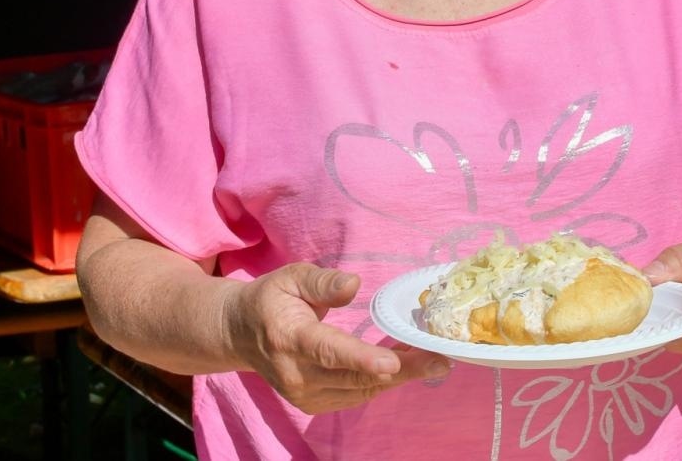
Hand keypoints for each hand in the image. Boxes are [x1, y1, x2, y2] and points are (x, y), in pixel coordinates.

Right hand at [223, 264, 447, 413]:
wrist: (241, 334)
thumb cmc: (272, 299)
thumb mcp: (291, 277)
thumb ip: (322, 281)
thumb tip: (354, 284)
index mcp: (290, 339)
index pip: (329, 352)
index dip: (362, 360)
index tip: (393, 363)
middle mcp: (296, 375)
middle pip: (355, 378)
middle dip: (402, 370)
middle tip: (440, 359)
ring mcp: (304, 395)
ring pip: (361, 391)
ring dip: (399, 377)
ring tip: (432, 359)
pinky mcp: (313, 404)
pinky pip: (356, 395)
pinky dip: (382, 382)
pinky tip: (406, 365)